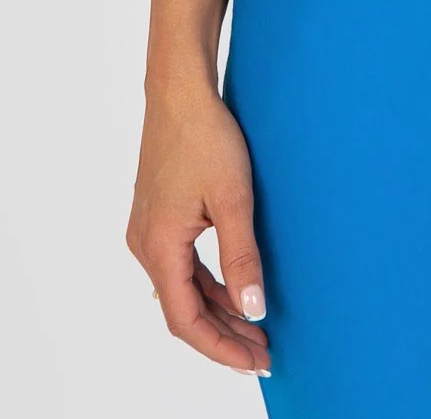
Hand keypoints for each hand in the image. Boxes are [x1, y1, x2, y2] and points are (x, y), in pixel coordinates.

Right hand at [125, 79, 271, 377]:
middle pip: (182, 310)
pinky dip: (209, 284)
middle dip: (223, 335)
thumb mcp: (233, 199)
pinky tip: (236, 288)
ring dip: (217, 310)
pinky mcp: (159, 218)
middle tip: (263, 352)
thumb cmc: (206, 137)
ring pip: (183, 289)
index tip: (254, 360)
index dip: (220, 346)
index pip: (185, 320)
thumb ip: (242, 256)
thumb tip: (253, 309)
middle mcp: (146, 246)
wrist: (180, 92)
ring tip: (254, 328)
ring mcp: (150, 232)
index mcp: (158, 248)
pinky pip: (183, 266)